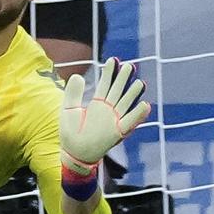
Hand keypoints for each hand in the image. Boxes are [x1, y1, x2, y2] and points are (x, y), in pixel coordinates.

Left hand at [59, 58, 149, 177]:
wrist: (74, 153)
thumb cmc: (70, 134)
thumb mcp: (68, 110)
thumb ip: (73, 94)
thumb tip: (77, 76)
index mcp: (97, 104)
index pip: (105, 85)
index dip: (109, 73)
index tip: (114, 60)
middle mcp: (107, 110)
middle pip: (118, 91)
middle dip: (123, 79)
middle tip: (130, 65)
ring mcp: (114, 120)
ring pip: (125, 103)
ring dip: (132, 94)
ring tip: (139, 82)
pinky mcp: (117, 132)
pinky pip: (129, 122)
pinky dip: (138, 114)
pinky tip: (145, 104)